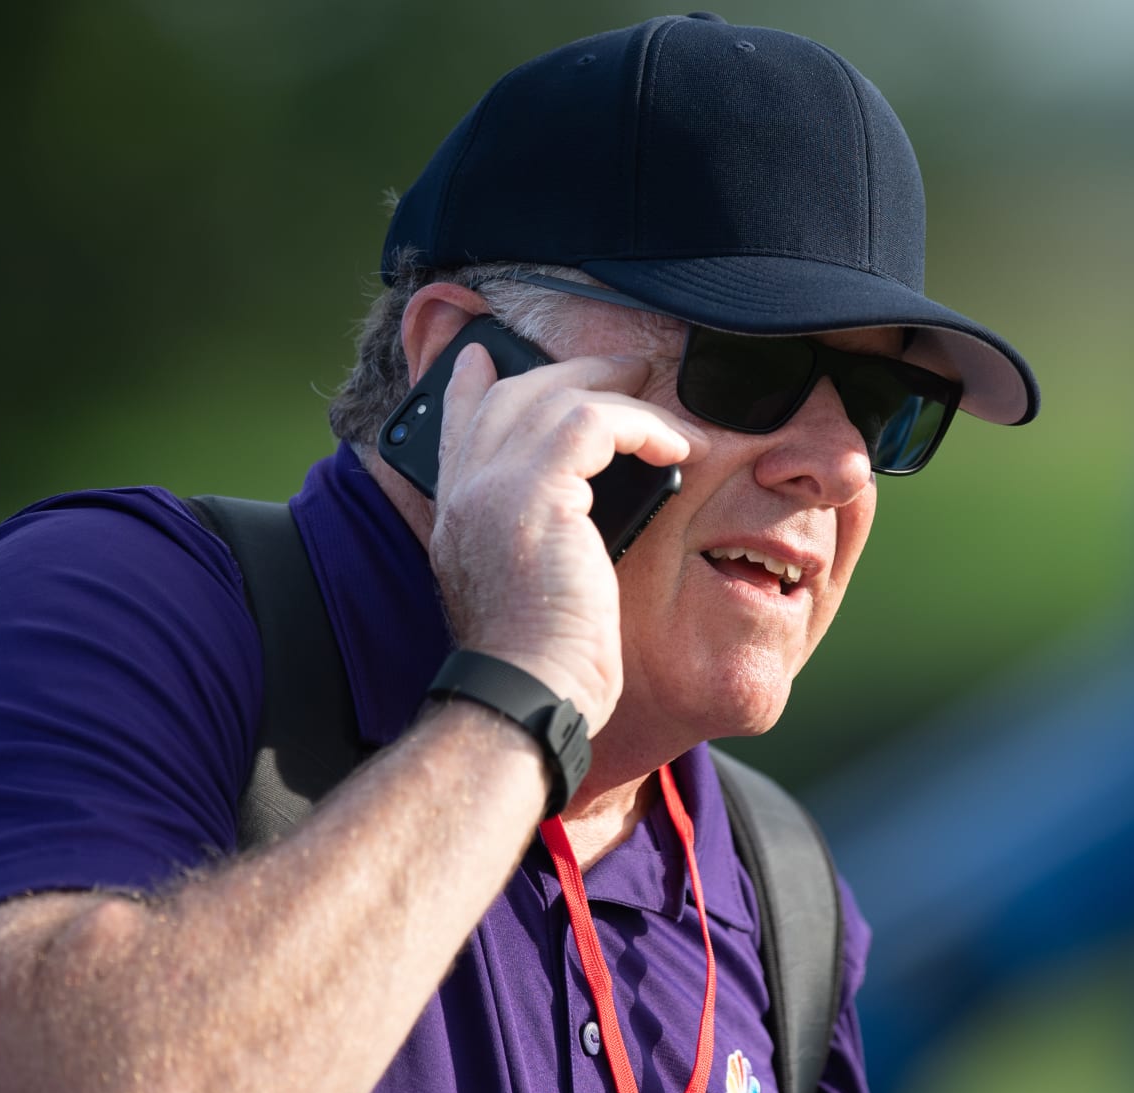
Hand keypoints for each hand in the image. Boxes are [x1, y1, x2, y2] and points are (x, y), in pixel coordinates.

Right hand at [428, 343, 705, 731]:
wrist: (528, 693)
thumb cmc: (544, 666)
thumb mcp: (533, 589)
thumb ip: (541, 539)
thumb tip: (585, 516)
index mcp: (458, 515)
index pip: (455, 425)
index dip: (470, 385)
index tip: (484, 358)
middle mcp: (466, 492)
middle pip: (511, 395)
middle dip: (572, 372)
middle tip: (625, 366)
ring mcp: (494, 486)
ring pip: (557, 397)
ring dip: (624, 398)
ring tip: (669, 414)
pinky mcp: (536, 491)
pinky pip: (595, 421)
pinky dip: (643, 426)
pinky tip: (678, 448)